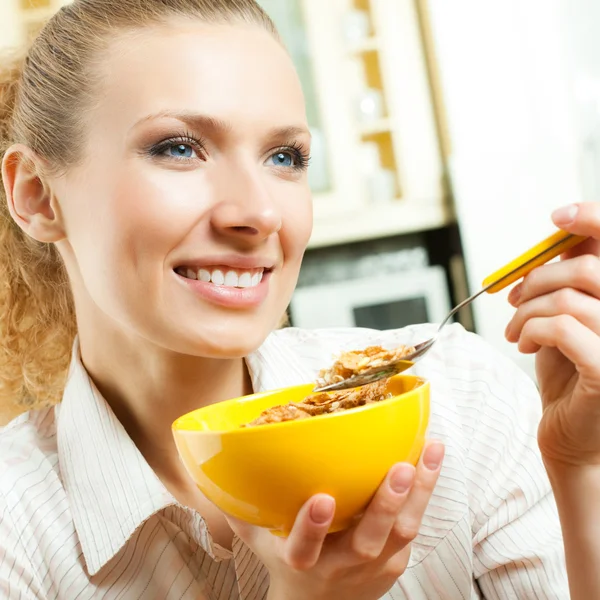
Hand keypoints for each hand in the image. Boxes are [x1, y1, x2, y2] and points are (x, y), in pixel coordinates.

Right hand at [228, 441, 443, 599]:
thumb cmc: (288, 566)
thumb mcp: (261, 543)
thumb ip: (243, 510)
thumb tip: (212, 470)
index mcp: (302, 562)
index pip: (304, 548)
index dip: (311, 527)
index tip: (320, 499)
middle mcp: (340, 568)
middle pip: (368, 542)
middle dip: (385, 505)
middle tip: (400, 469)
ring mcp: (374, 568)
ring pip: (402, 532)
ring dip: (419, 492)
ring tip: (431, 450)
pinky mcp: (396, 562)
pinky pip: (413, 527)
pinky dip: (424, 494)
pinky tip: (431, 459)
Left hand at [505, 202, 599, 467]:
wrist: (570, 434)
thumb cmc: (569, 375)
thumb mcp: (569, 318)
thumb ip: (572, 280)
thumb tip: (561, 237)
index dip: (593, 219)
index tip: (558, 218)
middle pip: (588, 268)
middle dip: (538, 277)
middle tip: (514, 299)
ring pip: (568, 298)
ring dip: (527, 311)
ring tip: (516, 331)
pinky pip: (562, 328)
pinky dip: (532, 330)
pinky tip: (525, 345)